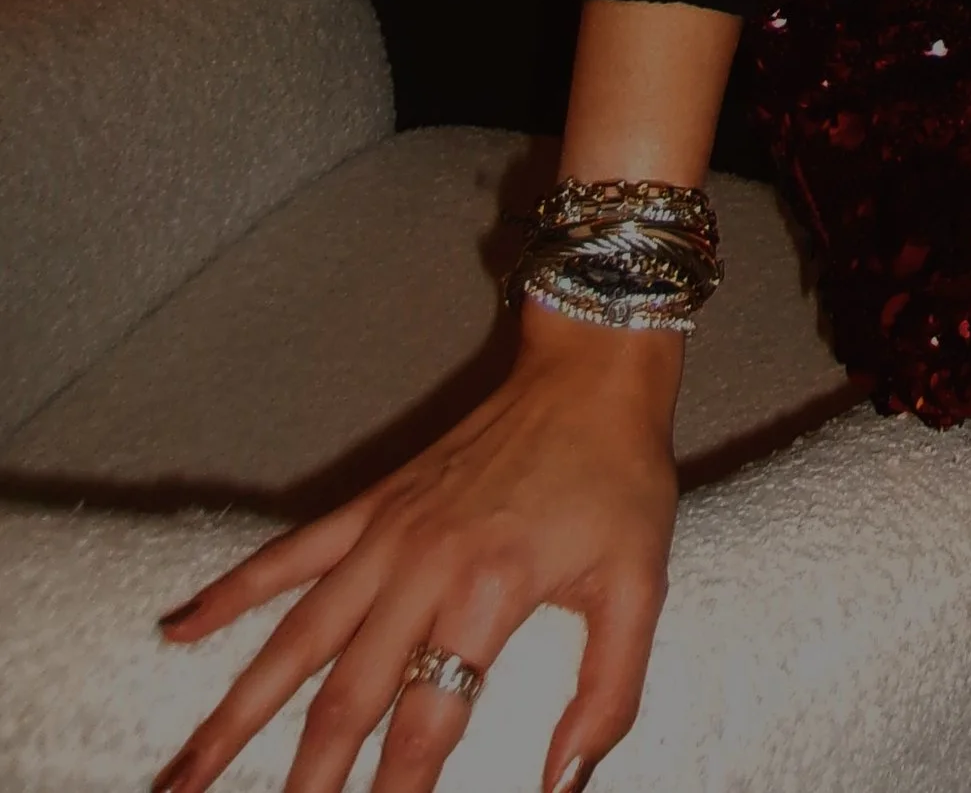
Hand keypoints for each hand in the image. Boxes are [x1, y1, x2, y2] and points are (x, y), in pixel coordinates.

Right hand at [153, 310, 681, 792]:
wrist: (591, 374)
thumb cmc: (619, 481)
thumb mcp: (640, 587)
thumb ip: (608, 693)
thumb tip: (565, 786)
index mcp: (488, 591)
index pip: (428, 721)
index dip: (398, 792)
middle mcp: (420, 566)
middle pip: (344, 698)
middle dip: (305, 779)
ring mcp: (383, 535)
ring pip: (293, 641)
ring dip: (235, 714)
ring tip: (181, 777)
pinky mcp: (369, 507)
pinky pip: (287, 556)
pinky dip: (230, 594)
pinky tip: (176, 632)